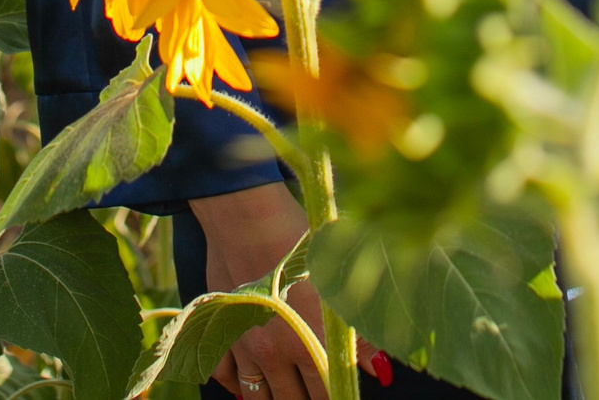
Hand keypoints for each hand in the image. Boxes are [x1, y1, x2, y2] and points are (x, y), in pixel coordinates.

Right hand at [193, 183, 380, 399]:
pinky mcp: (218, 329)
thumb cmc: (297, 241)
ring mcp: (242, 344)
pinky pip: (223, 375)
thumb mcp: (335, 281)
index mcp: (307, 341)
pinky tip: (245, 390)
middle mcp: (273, 351)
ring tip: (284, 399)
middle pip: (291, 399)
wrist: (245, 216)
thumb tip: (381, 371)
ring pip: (257, 395)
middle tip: (315, 397)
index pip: (325, 392)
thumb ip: (359, 334)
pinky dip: (235, 387)